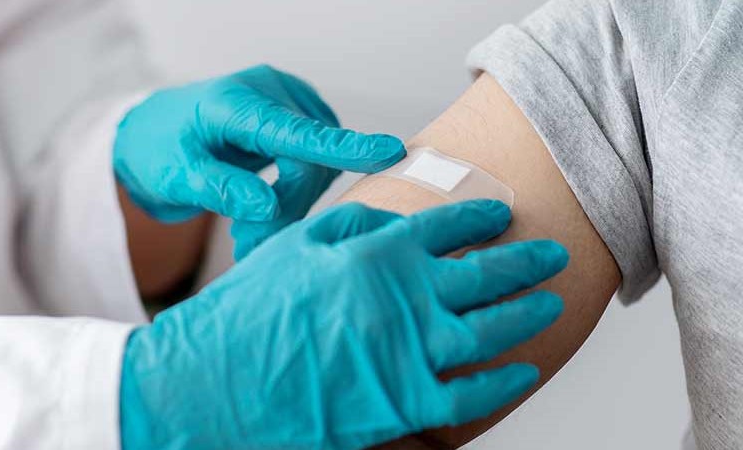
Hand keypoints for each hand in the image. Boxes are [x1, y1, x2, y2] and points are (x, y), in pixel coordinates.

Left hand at [113, 64, 404, 257]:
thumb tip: (266, 205)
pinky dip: (296, 195)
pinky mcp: (294, 122)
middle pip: (309, 158)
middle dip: (289, 206)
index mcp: (234, 102)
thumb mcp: (174, 174)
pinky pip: (314, 163)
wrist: (150, 137)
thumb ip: (219, 187)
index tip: (389, 152)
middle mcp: (268, 95)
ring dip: (292, 205)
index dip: (342, 146)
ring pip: (316, 165)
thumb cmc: (157, 151)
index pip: (296, 129)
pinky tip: (264, 212)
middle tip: (251, 243)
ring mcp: (284, 106)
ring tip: (250, 232)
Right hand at [119, 200, 567, 449]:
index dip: (481, 217)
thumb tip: (395, 223)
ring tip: (551, 302)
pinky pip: (473, 394)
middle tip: (551, 254)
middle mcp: (407, 298)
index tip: (502, 214)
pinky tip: (523, 370)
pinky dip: (504, 382)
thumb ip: (352, 227)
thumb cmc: (249, 310)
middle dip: (526, 260)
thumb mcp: (295, 246)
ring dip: (528, 313)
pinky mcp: (407, 404)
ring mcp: (412, 353)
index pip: (448, 225)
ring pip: (493, 330)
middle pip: (487, 274)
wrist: (218, 382)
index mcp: (379, 254)